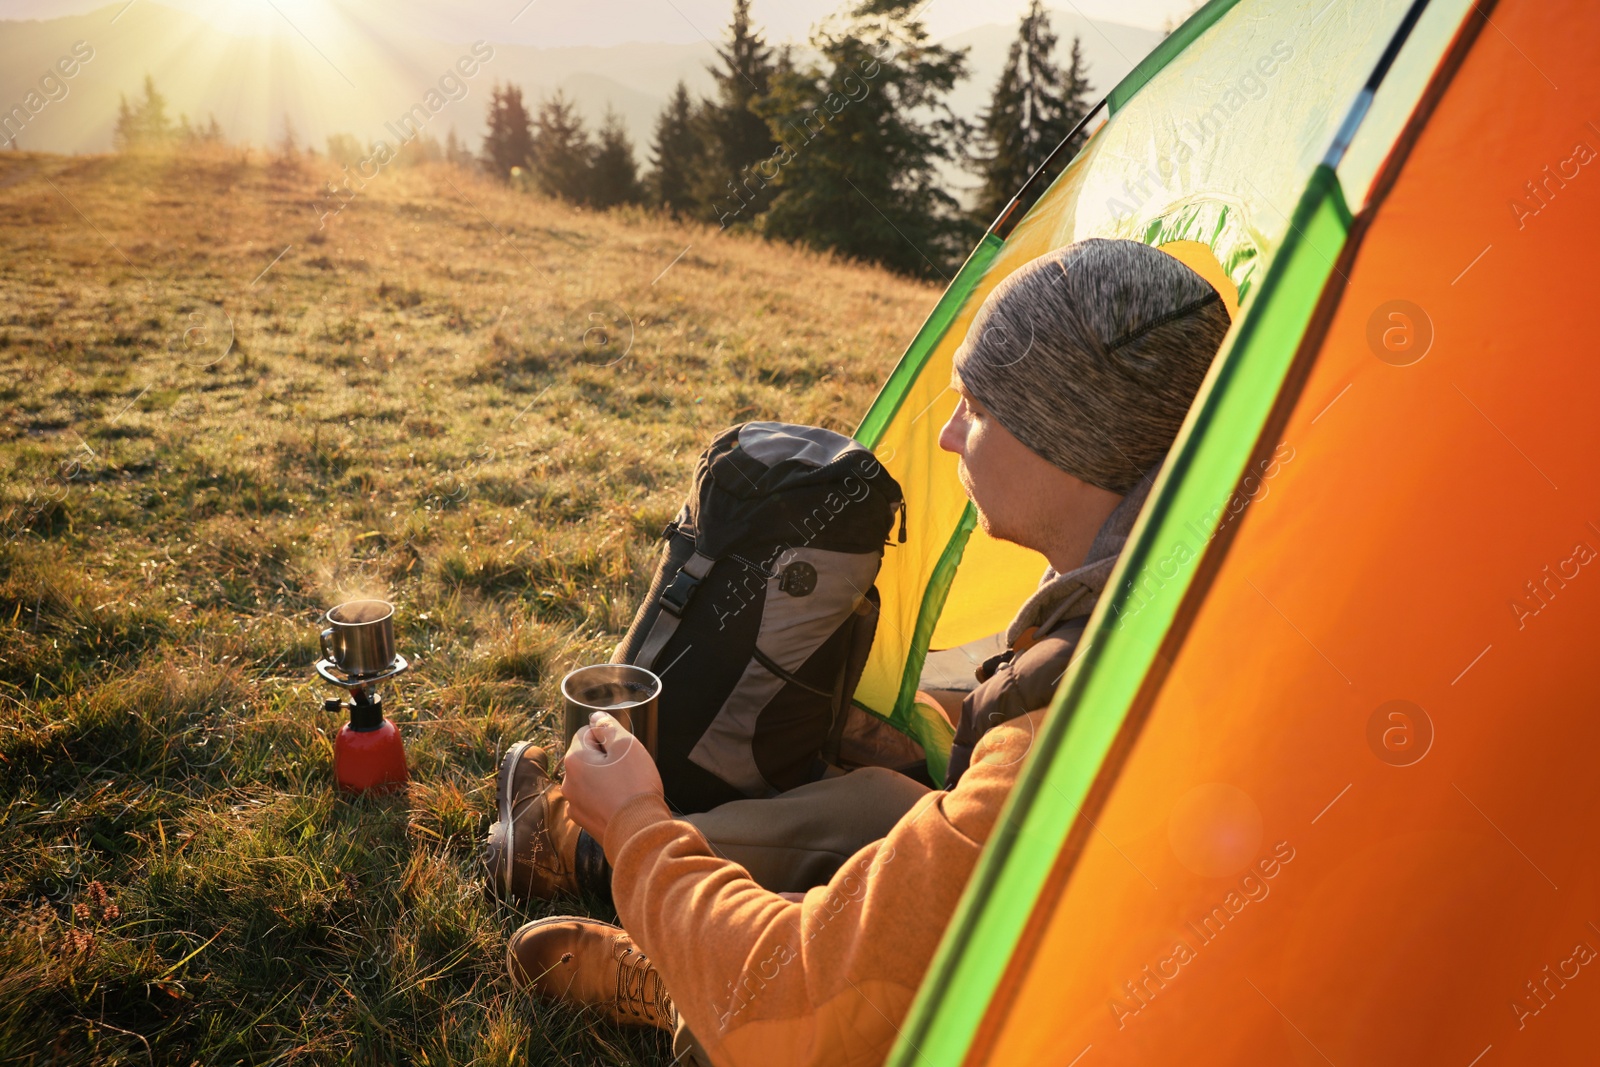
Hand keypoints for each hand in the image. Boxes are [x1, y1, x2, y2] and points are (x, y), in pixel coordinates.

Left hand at [562, 711, 664, 844]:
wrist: (638, 831)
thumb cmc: (634, 786)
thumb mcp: (626, 745)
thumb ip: (608, 727)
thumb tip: (596, 717)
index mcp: (574, 760)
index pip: (587, 734)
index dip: (608, 739)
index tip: (622, 752)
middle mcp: (568, 782)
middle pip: (587, 758)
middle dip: (606, 760)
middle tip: (627, 770)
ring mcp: (574, 804)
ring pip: (590, 780)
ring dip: (605, 780)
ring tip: (626, 789)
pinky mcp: (584, 821)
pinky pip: (593, 800)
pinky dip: (605, 799)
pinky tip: (621, 804)